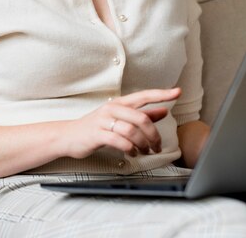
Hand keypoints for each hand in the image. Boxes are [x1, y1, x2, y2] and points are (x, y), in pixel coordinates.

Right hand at [63, 88, 180, 158]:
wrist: (68, 136)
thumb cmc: (95, 127)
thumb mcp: (119, 119)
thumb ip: (142, 115)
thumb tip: (163, 111)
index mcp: (119, 103)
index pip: (143, 95)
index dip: (161, 94)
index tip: (177, 92)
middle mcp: (111, 109)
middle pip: (140, 118)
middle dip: (153, 134)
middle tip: (156, 146)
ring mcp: (103, 121)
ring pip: (131, 131)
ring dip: (142, 144)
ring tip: (144, 151)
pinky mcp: (97, 134)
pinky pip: (119, 141)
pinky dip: (130, 149)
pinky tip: (132, 153)